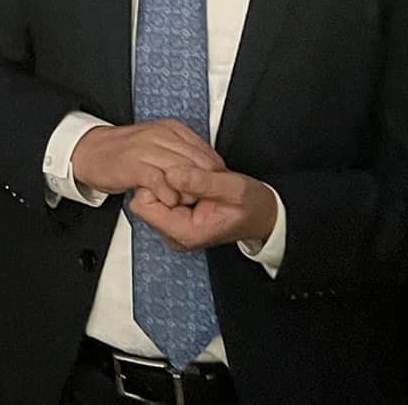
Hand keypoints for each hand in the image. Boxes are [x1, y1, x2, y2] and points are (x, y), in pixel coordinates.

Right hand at [71, 121, 223, 205]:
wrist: (90, 151)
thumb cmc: (124, 152)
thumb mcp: (158, 143)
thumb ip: (180, 151)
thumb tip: (207, 166)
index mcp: (170, 129)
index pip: (206, 151)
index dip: (215, 173)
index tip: (215, 188)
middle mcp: (160, 136)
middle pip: (197, 162)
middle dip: (205, 184)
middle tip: (206, 200)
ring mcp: (146, 149)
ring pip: (181, 171)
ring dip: (189, 191)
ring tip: (190, 203)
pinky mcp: (133, 165)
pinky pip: (159, 181)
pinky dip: (168, 194)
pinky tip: (170, 202)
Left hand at [130, 167, 277, 251]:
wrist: (265, 216)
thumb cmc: (253, 207)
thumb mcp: (234, 189)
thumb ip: (202, 182)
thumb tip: (171, 173)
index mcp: (185, 232)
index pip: (142, 204)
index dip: (158, 183)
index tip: (182, 177)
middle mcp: (174, 233)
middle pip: (144, 198)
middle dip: (164, 181)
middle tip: (194, 180)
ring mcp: (173, 225)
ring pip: (152, 193)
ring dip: (171, 181)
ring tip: (198, 181)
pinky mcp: (175, 215)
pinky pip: (161, 193)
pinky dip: (175, 183)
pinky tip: (195, 182)